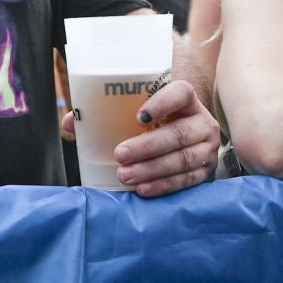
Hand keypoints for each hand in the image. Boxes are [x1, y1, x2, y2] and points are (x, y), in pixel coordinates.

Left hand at [112, 79, 221, 195]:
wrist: (187, 133)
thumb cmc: (156, 119)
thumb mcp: (142, 108)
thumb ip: (108, 111)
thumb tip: (73, 123)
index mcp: (187, 99)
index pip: (180, 94)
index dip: (161, 104)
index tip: (138, 118)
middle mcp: (203, 121)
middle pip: (179, 133)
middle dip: (147, 147)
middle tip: (120, 154)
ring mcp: (209, 148)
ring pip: (182, 159)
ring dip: (152, 170)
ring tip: (125, 175)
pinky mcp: (208, 170)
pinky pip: (187, 180)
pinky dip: (163, 185)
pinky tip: (143, 188)